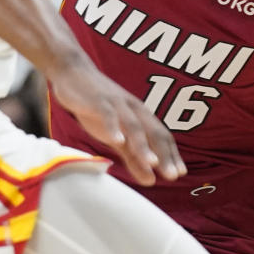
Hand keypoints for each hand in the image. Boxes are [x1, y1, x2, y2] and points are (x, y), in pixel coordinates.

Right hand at [50, 58, 185, 186]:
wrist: (73, 73)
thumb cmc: (97, 107)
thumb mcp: (116, 136)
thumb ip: (133, 158)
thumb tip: (151, 180)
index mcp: (141, 117)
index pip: (162, 137)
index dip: (172, 155)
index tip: (180, 174)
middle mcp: (134, 109)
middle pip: (153, 133)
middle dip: (164, 155)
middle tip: (173, 176)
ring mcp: (117, 104)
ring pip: (133, 126)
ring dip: (143, 145)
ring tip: (152, 163)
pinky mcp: (98, 101)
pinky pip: (108, 115)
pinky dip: (113, 127)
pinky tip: (117, 141)